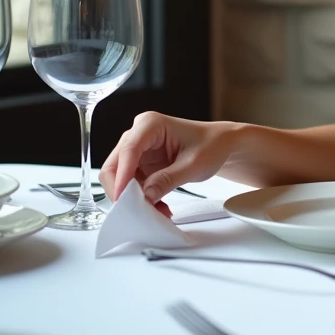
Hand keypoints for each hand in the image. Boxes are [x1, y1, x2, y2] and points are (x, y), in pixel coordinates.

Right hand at [99, 112, 235, 211]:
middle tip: (139, 211)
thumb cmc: (211, 145)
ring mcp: (137, 150)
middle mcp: (138, 134)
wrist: (220, 145)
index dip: (122, 176)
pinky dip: (142, 198)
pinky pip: (131, 185)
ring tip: (158, 210)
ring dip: (134, 198)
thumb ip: (168, 180)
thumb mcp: (194, 165)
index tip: (123, 198)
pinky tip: (160, 205)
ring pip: (120, 178)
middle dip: (124, 190)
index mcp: (150, 124)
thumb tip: (145, 196)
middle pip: (114, 165)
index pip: (128, 150)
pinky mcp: (140, 164)